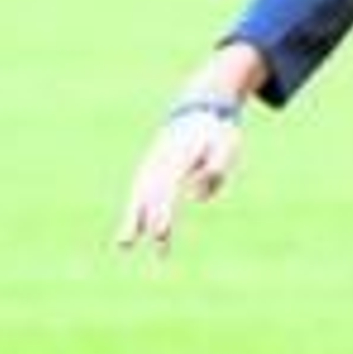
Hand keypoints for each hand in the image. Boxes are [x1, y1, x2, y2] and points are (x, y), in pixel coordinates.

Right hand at [116, 102, 242, 255]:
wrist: (200, 107)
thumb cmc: (217, 131)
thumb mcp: (227, 144)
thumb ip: (217, 168)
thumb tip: (194, 195)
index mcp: (181, 155)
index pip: (170, 189)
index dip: (164, 212)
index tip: (161, 232)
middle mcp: (162, 161)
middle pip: (152, 195)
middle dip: (150, 220)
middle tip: (150, 245)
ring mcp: (153, 163)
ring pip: (140, 194)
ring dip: (134, 219)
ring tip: (124, 246)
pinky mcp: (151, 168)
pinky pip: (140, 192)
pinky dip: (134, 210)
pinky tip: (129, 234)